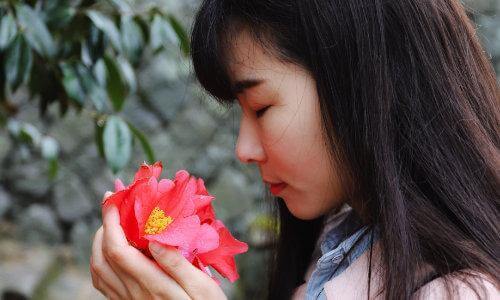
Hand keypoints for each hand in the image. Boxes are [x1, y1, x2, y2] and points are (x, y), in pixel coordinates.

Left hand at [90, 192, 227, 299]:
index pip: (118, 250)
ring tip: (112, 224)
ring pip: (98, 270)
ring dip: (99, 242)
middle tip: (113, 204)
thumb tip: (154, 238)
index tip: (113, 198)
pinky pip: (104, 283)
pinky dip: (101, 261)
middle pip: (102, 257)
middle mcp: (134, 294)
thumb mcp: (202, 287)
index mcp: (153, 285)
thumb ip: (177, 264)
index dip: (110, 221)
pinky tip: (113, 250)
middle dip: (102, 226)